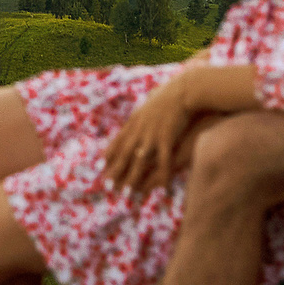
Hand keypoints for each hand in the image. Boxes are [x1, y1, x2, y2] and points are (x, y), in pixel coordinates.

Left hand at [102, 76, 204, 194]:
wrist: (183, 90)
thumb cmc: (168, 96)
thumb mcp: (149, 104)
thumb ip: (141, 114)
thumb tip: (136, 116)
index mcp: (134, 121)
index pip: (117, 142)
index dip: (108, 156)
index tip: (99, 168)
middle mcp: (139, 130)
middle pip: (124, 155)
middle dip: (115, 172)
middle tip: (107, 187)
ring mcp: (152, 135)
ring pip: (138, 161)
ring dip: (131, 179)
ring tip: (125, 194)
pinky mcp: (167, 138)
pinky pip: (163, 162)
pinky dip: (163, 177)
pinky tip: (163, 189)